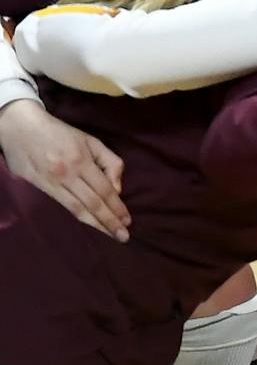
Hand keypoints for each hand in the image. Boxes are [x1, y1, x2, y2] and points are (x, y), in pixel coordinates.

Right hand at [0, 100, 127, 239]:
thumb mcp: (91, 141)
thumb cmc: (60, 133)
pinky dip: (77, 216)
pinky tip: (88, 224)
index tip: (128, 221)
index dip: (117, 207)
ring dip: (95, 224)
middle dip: (109, 221)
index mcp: (82, 160)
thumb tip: (117, 188)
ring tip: (109, 235)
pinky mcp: (38, 186)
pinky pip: (62, 205)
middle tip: (123, 237)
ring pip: (77, 208)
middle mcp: (67, 174)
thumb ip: (110, 162)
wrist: (20, 127)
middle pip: (93, 203)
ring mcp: (51, 182)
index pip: (105, 190)